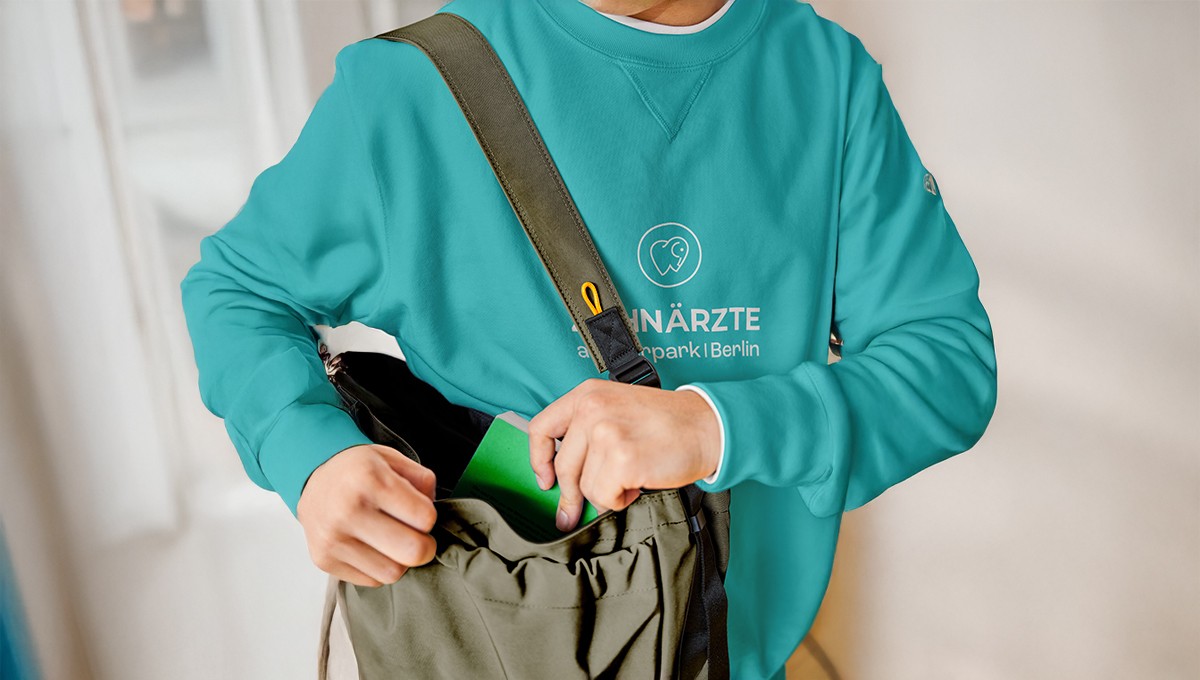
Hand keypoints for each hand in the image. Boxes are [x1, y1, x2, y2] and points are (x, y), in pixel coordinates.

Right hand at [296, 444, 438, 586]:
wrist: (315, 483)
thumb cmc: (359, 472)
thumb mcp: (393, 459)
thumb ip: (422, 481)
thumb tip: (432, 517)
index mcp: (369, 479)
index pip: (425, 518)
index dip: (429, 517)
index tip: (419, 513)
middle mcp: (348, 510)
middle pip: (413, 552)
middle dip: (424, 546)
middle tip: (416, 536)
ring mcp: (333, 538)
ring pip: (393, 573)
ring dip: (399, 560)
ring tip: (390, 541)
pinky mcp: (324, 560)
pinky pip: (371, 581)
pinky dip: (378, 568)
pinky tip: (371, 548)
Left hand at [527, 378, 720, 531]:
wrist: (707, 427)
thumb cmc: (667, 423)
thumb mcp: (618, 409)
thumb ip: (587, 431)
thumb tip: (560, 476)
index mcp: (587, 394)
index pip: (541, 428)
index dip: (538, 460)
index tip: (545, 480)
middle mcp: (592, 409)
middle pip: (563, 466)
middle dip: (570, 495)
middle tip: (572, 513)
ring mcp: (606, 432)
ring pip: (584, 485)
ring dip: (606, 492)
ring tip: (630, 479)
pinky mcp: (622, 458)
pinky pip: (604, 496)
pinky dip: (620, 499)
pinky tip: (638, 484)